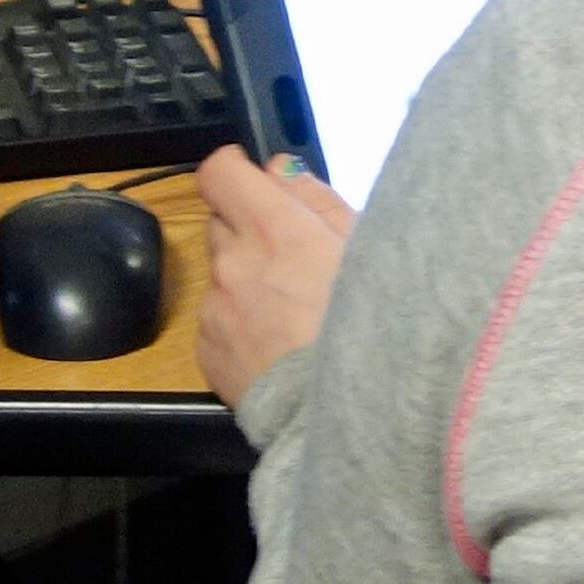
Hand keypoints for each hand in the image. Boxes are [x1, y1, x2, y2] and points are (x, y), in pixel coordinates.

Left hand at [192, 145, 355, 408]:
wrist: (348, 415)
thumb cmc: (375, 328)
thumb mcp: (365, 248)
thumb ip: (316, 199)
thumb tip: (278, 169)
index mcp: (272, 228)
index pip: (219, 172)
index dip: (235, 172)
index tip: (252, 181)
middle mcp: (233, 263)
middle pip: (222, 223)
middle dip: (250, 230)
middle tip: (291, 257)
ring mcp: (215, 310)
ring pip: (222, 275)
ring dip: (247, 281)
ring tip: (291, 311)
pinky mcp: (208, 352)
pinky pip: (217, 322)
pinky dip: (240, 325)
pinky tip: (277, 344)